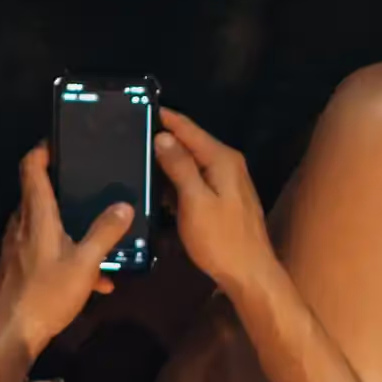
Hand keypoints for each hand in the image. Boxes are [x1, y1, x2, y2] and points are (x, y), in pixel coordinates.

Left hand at [0, 146, 129, 361]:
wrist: (14, 332)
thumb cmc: (48, 293)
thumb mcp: (85, 264)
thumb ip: (105, 233)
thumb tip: (123, 206)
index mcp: (36, 215)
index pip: (31, 168)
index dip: (42, 150)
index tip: (60, 143)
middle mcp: (21, 224)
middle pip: (38, 194)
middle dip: (63, 188)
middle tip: (91, 185)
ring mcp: (16, 245)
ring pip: (45, 225)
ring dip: (70, 228)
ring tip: (100, 238)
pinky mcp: (17, 265)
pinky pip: (44, 250)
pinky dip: (66, 255)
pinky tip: (94, 280)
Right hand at [153, 109, 290, 321]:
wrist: (249, 274)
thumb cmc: (221, 239)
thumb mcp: (195, 202)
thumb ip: (180, 167)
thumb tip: (163, 136)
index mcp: (222, 159)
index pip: (188, 129)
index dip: (164, 118)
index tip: (139, 108)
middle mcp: (228, 164)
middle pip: (191, 143)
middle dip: (164, 137)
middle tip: (131, 133)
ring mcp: (228, 181)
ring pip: (192, 162)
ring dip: (168, 160)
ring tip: (137, 156)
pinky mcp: (224, 198)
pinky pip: (196, 179)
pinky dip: (177, 180)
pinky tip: (158, 187)